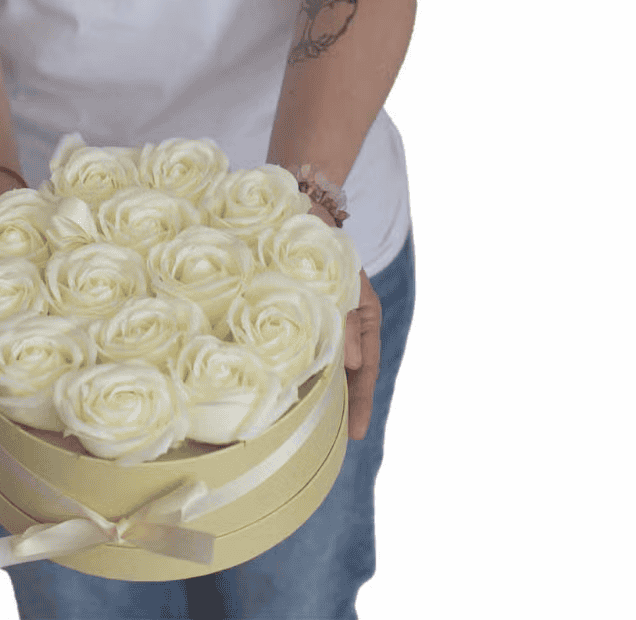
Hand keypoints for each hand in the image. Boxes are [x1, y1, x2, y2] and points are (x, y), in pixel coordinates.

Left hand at [307, 202, 381, 440]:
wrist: (298, 203)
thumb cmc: (323, 239)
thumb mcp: (342, 281)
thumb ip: (348, 322)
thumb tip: (354, 366)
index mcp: (363, 316)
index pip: (367, 370)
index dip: (361, 403)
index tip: (356, 435)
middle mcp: (342, 322)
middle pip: (345, 374)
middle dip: (339, 407)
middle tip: (328, 444)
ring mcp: (319, 318)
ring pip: (321, 363)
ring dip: (314, 391)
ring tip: (302, 426)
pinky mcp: (292, 311)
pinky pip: (298, 346)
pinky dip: (293, 367)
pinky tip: (278, 386)